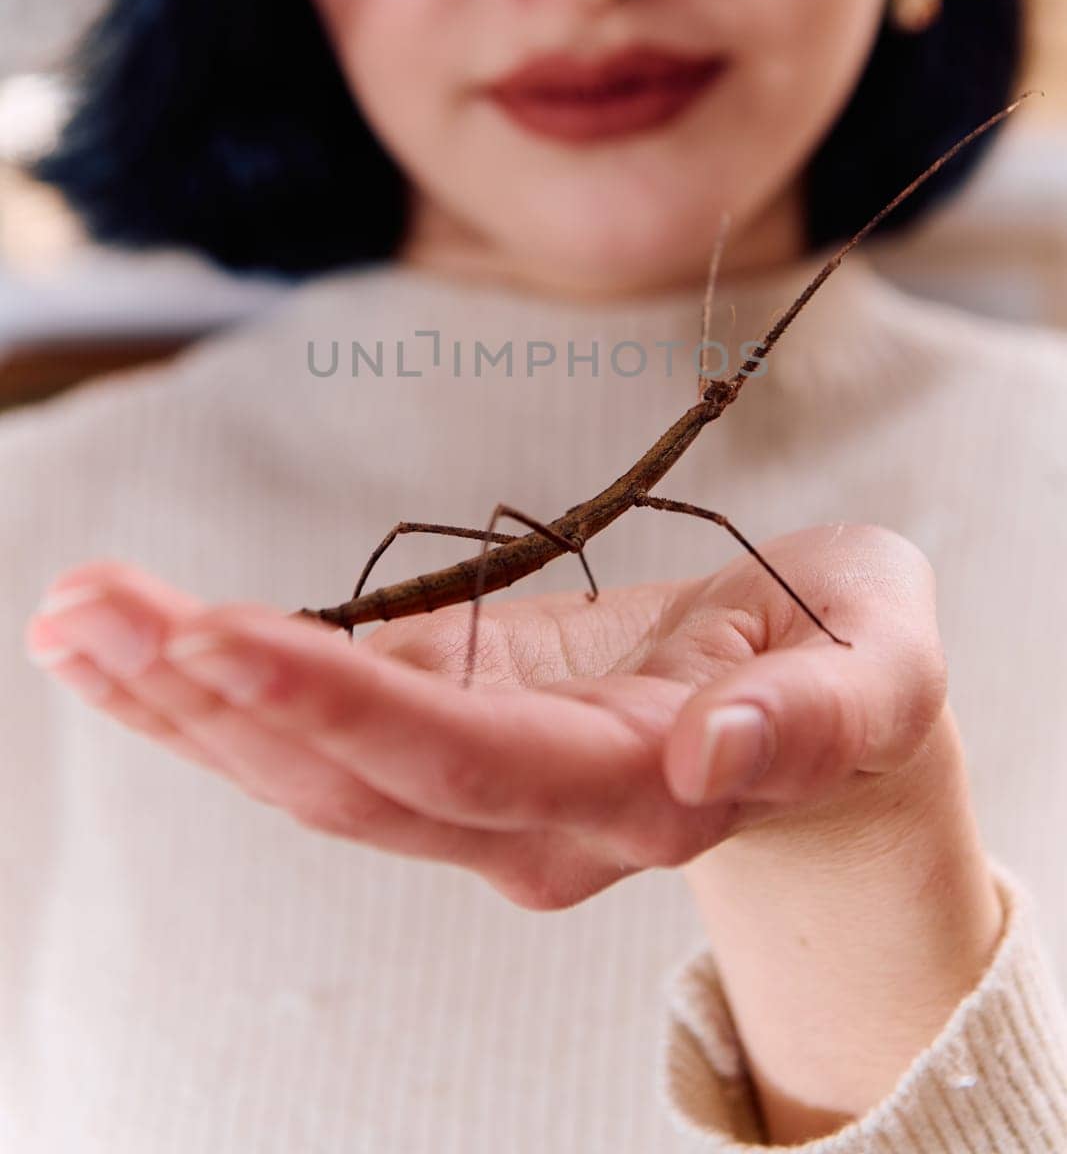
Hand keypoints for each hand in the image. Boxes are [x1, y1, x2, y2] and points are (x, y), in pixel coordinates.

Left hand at [24, 523, 947, 910]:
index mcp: (638, 793)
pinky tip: (141, 638)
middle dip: (210, 699)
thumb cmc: (855, 658)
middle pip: (349, 779)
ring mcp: (485, 794)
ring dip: (183, 698)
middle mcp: (538, 820)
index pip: (462, 761)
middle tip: (84, 612)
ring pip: (312, 769)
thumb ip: (813, 716)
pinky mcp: (456, 741)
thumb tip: (712, 755)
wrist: (821, 704)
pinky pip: (325, 729)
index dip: (339, 705)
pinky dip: (225, 684)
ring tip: (76, 617)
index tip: (216, 638)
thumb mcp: (878, 663)